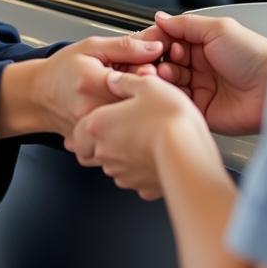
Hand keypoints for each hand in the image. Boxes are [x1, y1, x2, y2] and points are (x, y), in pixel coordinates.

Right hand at [34, 34, 164, 137]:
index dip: (151, 73)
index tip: (149, 67)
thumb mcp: (92, 46)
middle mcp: (91, 111)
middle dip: (147, 92)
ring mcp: (92, 131)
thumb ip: (126, 46)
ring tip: (127, 97)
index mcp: (92, 82)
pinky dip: (128, 125)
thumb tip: (157, 46)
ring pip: (133, 123)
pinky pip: (122, 137)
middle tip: (140, 81)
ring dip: (138, 110)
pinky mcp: (93, 144)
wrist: (39, 95)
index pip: (138, 80)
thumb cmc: (63, 69)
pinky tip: (121, 113)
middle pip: (138, 105)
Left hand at [67, 71, 212, 199]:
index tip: (99, 121)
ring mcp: (124, 174)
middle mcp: (106, 153)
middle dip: (105, 142)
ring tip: (147, 139)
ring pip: (116, 167)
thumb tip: (115, 80)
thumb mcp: (147, 84)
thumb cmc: (167, 116)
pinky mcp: (143, 187)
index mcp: (99, 126)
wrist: (189, 153)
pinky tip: (159, 155)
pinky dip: (144, 169)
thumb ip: (126, 81)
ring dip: (125, 156)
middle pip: (94, 152)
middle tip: (125, 128)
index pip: (78, 134)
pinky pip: (139, 178)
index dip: (85, 128)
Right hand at [152, 11, 266, 135]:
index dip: (156, 41)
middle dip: (153, 60)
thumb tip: (160, 18)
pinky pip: (176, 102)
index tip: (146, 42)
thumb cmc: (254, 55)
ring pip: (166, 82)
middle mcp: (199, 65)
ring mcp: (200, 88)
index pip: (169, 40)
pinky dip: (167, 95)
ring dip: (159, 76)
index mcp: (203, 43)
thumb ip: (185, 24)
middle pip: (164, 62)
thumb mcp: (218, 29)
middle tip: (151, 59)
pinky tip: (166, 88)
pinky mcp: (201, 110)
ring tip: (160, 72)